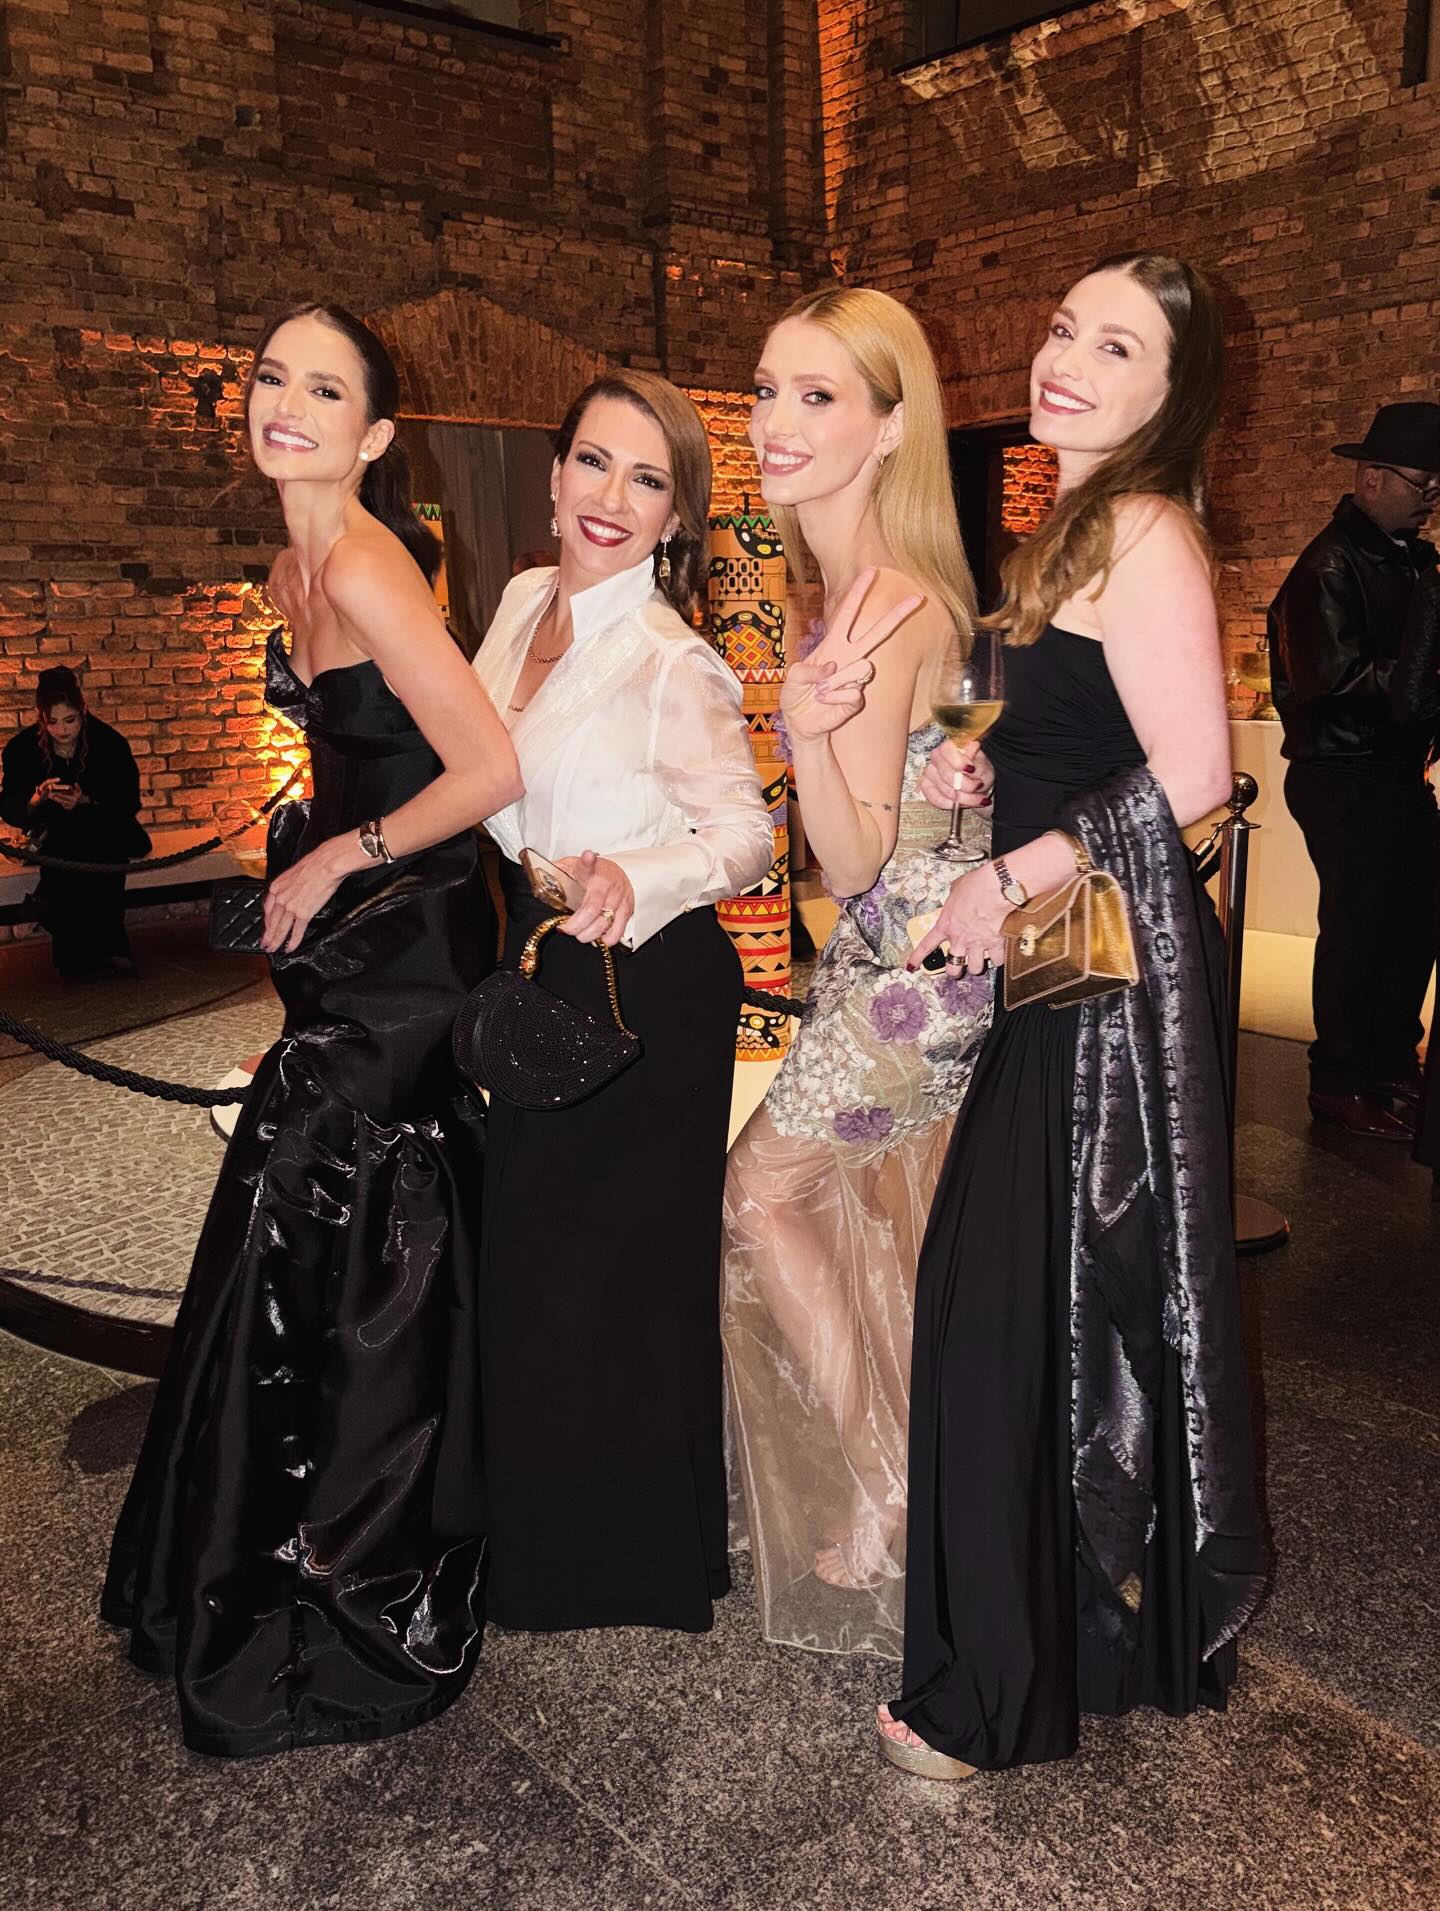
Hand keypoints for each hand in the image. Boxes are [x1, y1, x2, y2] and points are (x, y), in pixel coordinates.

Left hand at [48, 783, 82, 811]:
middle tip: (50, 795)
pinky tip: (55, 799)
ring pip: (61, 803)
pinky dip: (59, 802)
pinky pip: (63, 805)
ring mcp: (70, 807)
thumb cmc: (79, 795)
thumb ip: (77, 787)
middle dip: (55, 797)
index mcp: (74, 799)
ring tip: (51, 796)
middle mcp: (72, 803)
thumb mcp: (79, 791)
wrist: (82, 803)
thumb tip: (75, 783)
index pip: (64, 796)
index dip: (58, 794)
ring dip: (56, 800)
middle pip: (61, 800)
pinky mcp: (69, 809)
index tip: (53, 793)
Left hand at [261, 839, 349, 953]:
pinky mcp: (303, 913)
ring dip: (277, 941)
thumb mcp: (293, 873)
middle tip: (266, 945)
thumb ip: (289, 886)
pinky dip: (293, 941)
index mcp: (276, 887)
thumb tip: (293, 891)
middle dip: (268, 936)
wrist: (325, 864)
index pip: (267, 909)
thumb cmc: (314, 865)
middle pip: (272, 922)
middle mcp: (280, 898)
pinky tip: (290, 948)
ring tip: (274, 949)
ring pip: (281, 929)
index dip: (266, 922)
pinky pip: (297, 931)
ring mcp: (291, 907)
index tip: (266, 929)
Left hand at [555, 850, 634, 947]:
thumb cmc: (593, 872)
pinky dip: (604, 939)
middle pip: (591, 910)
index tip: (587, 856)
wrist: (620, 873)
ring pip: (603, 924)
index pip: (589, 865)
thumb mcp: (575, 865)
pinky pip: (616, 932)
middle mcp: (607, 885)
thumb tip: (535, 871)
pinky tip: (597, 936)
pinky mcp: (627, 911)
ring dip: (587, 935)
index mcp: (592, 872)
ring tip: (579, 934)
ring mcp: (619, 899)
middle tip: (565, 929)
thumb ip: (558, 868)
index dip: (588, 861)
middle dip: (574, 926)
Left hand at [781, 567, 924, 742]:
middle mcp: (848, 657)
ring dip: (834, 682)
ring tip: (820, 692)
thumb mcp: (791, 678)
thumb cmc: (796, 696)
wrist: (801, 725)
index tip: (871, 571)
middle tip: (919, 596)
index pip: (848, 613)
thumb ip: (807, 669)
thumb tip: (833, 669)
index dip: (858, 592)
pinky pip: (853, 694)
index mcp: (833, 644)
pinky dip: (834, 700)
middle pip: (878, 632)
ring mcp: (855, 678)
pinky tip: (826, 703)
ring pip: (862, 668)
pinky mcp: (857, 699)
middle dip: (898, 614)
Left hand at [906, 862, 1008, 976]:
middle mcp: (960, 938)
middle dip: (954, 970)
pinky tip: (998, 954)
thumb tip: (958, 898)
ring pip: (975, 969)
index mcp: (946, 925)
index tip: (912, 966)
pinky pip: (997, 960)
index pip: (926, 945)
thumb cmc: (975, 885)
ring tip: (980, 960)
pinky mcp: (995, 944)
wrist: (996, 888)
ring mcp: (978, 943)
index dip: (917, 958)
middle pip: (952, 967)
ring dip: (977, 966)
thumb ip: (954, 901)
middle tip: (957, 967)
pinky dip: (998, 958)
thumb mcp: (956, 890)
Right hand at [919, 741, 992, 811]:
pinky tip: (963, 803)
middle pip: (946, 773)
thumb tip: (973, 747)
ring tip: (977, 798)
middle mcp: (937, 757)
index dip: (958, 761)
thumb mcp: (984, 766)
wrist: (977, 785)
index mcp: (951, 746)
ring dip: (964, 798)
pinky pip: (937, 799)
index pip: (946, 750)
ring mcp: (929, 772)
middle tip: (978, 786)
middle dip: (966, 785)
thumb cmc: (979, 772)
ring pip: (944, 789)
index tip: (971, 769)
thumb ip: (977, 761)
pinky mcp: (926, 786)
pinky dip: (952, 804)